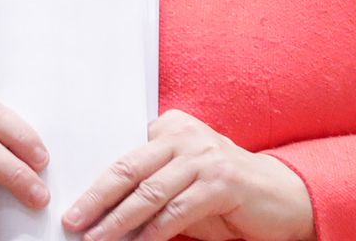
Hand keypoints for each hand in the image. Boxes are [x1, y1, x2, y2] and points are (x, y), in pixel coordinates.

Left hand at [62, 110, 313, 240]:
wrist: (283, 196)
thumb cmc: (223, 192)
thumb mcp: (182, 181)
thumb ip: (149, 185)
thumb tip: (102, 211)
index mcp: (169, 126)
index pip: (121, 154)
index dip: (94, 180)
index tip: (72, 203)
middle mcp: (184, 135)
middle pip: (128, 169)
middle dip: (96, 199)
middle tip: (73, 221)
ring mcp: (204, 157)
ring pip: (149, 192)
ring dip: (119, 220)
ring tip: (97, 239)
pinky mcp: (222, 182)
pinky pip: (178, 211)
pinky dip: (154, 232)